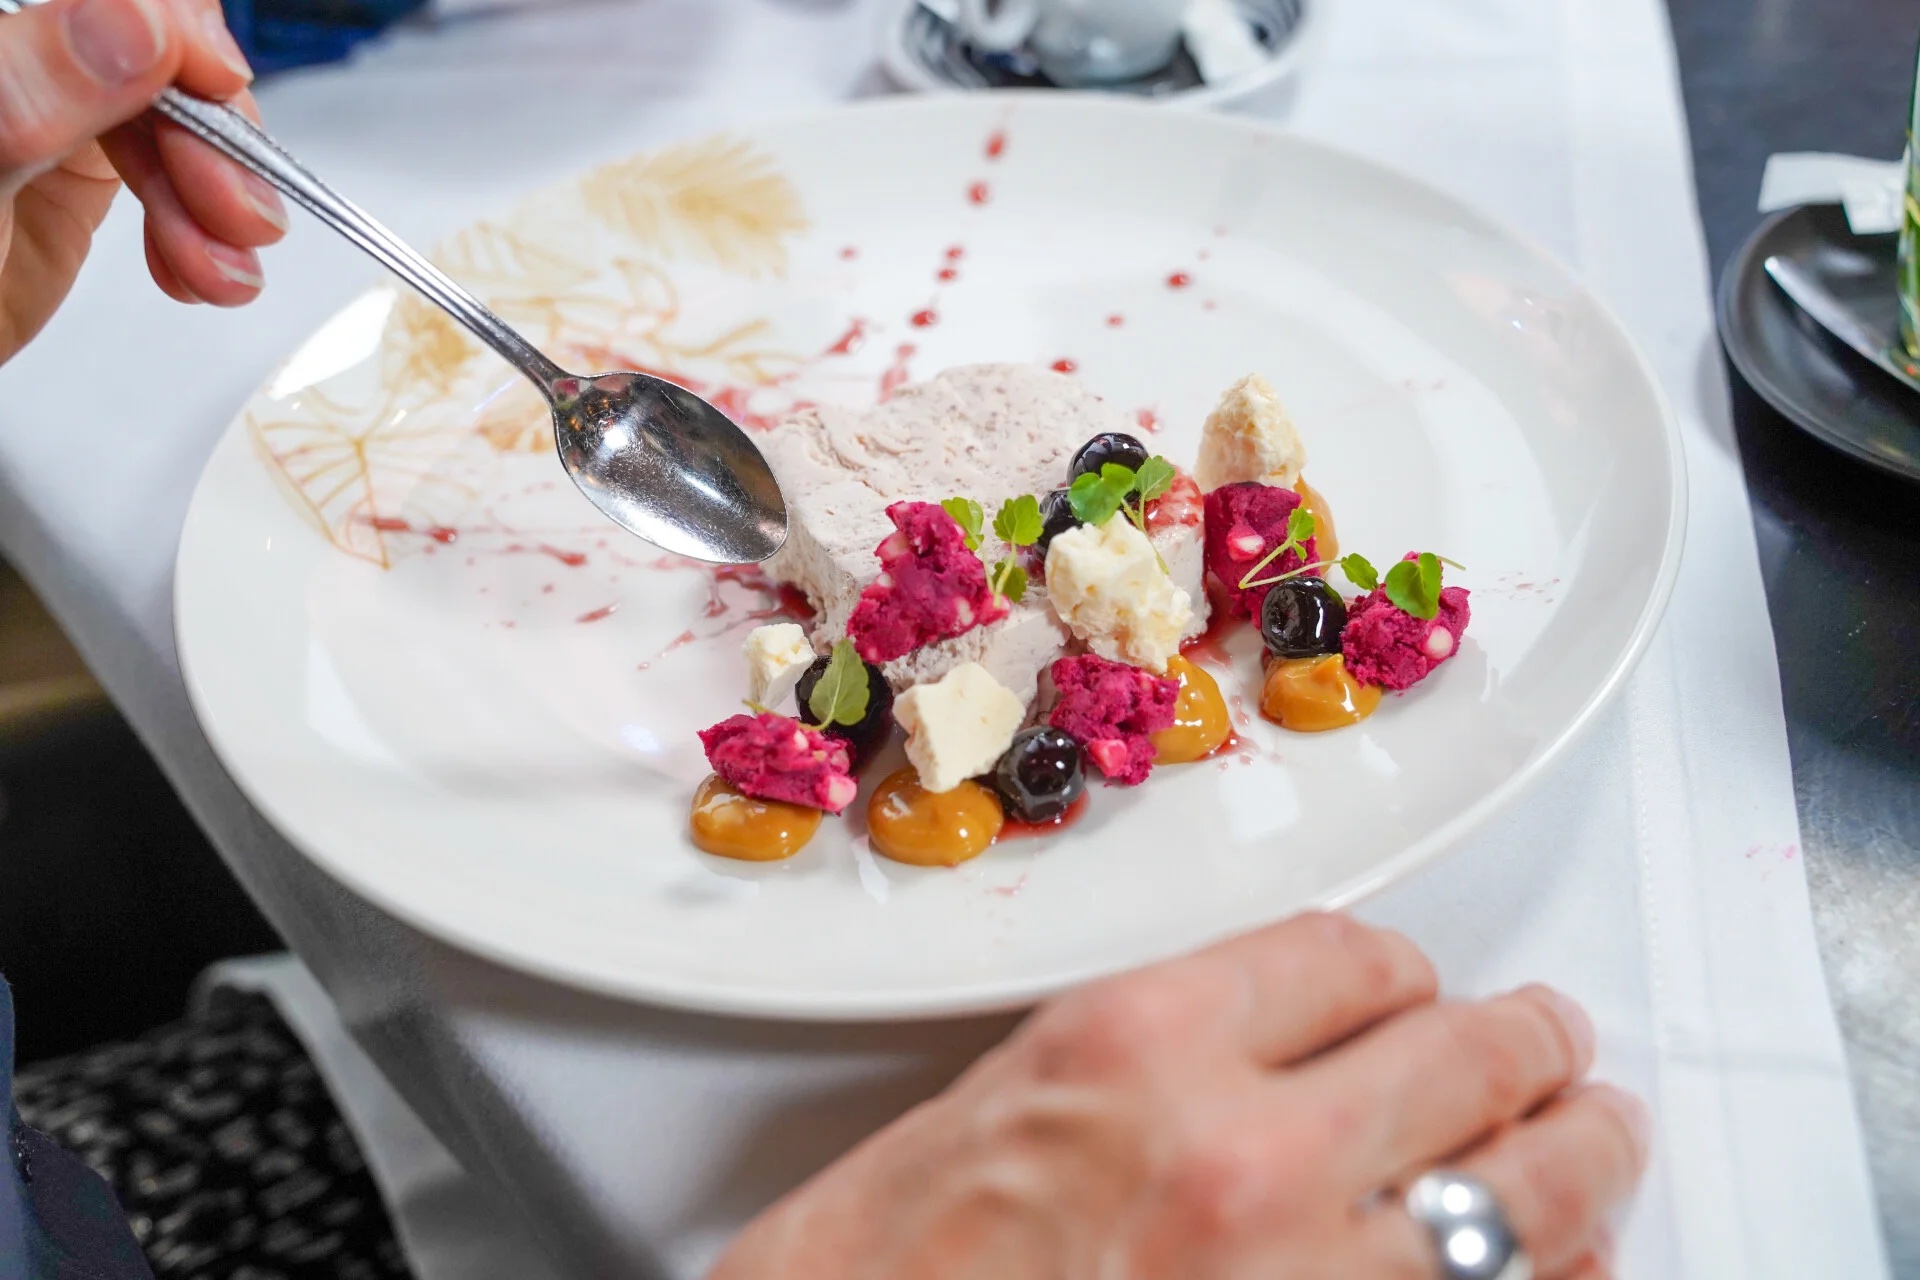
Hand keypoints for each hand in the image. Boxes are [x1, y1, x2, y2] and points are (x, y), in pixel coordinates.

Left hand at [0, 0, 285, 362]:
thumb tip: (134, 23)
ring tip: (220, 272)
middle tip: (236, 215)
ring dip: (220, 201)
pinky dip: (201, 228)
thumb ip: (32, 90)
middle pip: (154, 56)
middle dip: (212, 140)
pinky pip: (165, 175)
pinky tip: (199, 270)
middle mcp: (16, 58)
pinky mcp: (70, 170)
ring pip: (174, 121)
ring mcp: (45, 109)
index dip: (174, 27)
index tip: (215, 84)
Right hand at [712, 914, 1648, 1279]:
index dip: (1401, 968)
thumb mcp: (991, 1110)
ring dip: (1582, 1155)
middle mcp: (1245, 1158)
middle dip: (1531, 1042)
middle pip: (1465, 1058)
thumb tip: (1259, 1048)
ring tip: (1600, 1136)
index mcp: (1137, 1048)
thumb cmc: (879, 1279)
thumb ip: (1147, 1058)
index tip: (1414, 984)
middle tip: (1555, 1042)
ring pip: (1527, 1197)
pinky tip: (1566, 1264)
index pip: (1347, 958)